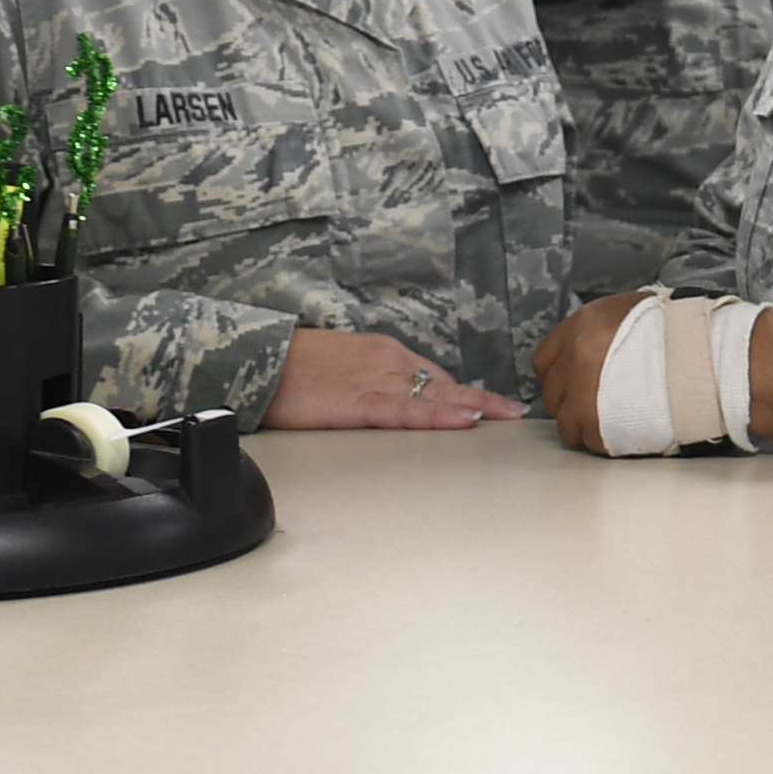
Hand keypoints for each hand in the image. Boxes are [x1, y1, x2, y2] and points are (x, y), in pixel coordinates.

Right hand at [267, 327, 522, 429]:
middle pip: (445, 384)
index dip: (464, 394)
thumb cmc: (292, 368)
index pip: (433, 376)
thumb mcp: (341, 365)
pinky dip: (442, 416)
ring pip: (437, 396)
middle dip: (481, 400)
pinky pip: (411, 411)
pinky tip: (467, 420)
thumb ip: (371, 381)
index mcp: (382, 353)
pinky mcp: (362, 402)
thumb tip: (393, 400)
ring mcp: (378, 380)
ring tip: (507, 418)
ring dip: (475, 407)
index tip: (490, 405)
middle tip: (514, 413)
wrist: (257, 360)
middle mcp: (388, 361)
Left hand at [527, 292, 772, 455]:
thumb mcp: (640, 310)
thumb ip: (609, 328)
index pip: (544, 359)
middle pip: (553, 395)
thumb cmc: (687, 335)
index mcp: (584, 327)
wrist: (711, 363)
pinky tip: (627, 432)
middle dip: (572, 402)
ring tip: (614, 423)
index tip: (573, 383)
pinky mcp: (598, 428)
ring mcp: (582, 396)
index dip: (560, 374)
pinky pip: (589, 443)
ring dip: (585, 425)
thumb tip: (604, 338)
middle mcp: (575, 360)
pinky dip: (604, 441)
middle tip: (598, 405)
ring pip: (566, 424)